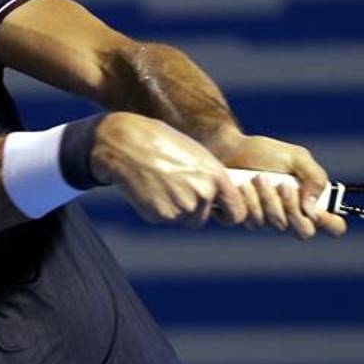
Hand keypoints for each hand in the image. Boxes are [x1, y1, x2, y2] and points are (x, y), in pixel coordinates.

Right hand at [91, 112, 246, 227]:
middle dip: (193, 212)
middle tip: (176, 192)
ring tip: (161, 184)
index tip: (221, 213)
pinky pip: (164, 219)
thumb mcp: (195, 155)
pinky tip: (150, 188)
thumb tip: (219, 198)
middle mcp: (203, 194)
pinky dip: (157, 209)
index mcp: (216, 176)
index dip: (229, 215)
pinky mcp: (161, 216)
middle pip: (203, 219)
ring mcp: (182, 207)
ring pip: (182, 219)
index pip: (236, 212)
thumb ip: (210, 178)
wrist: (127, 145)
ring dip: (174, 209)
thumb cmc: (162, 144)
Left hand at [212, 134, 346, 238]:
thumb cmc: (265, 152)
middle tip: (283, 186)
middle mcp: (292, 215)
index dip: (331, 224)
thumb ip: (314, 177)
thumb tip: (313, 208)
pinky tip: (243, 186)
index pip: (333, 225)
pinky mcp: (247, 219)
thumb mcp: (296, 157)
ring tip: (258, 177)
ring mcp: (269, 221)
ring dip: (268, 199)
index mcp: (310, 201)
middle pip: (304, 232)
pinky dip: (248, 201)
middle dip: (293, 208)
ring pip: (276, 225)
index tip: (320, 211)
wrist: (230, 149)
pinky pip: (252, 222)